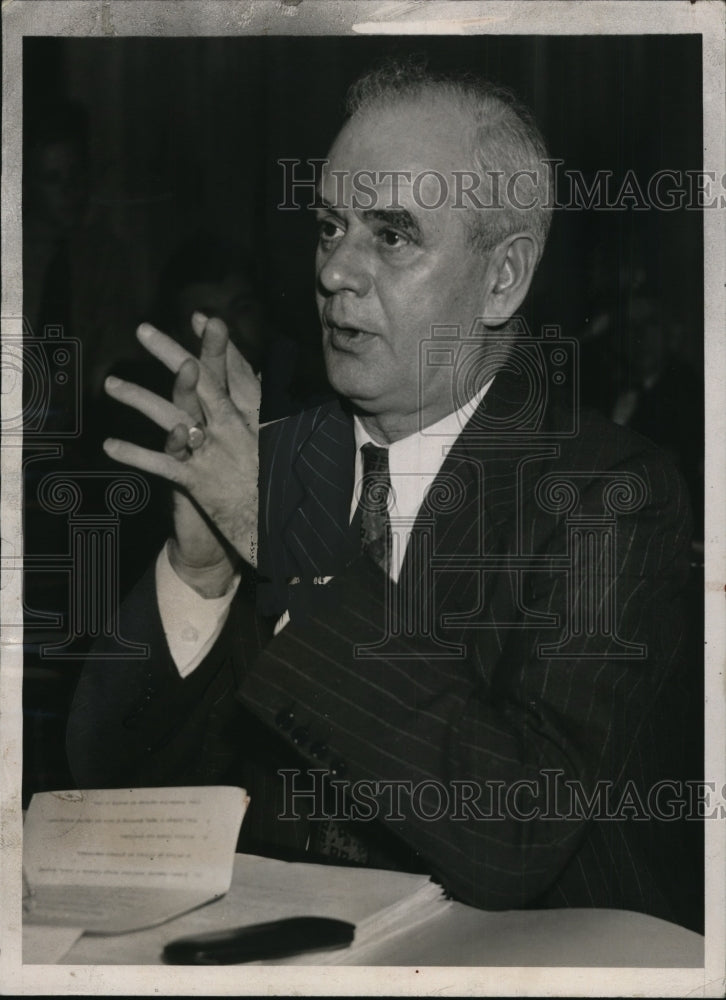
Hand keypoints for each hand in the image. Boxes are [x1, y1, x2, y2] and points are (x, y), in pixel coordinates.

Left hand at [103, 317, 259, 590]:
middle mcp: (233, 429)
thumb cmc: (275, 486)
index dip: (218, 346)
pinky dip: (136, 454)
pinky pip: (161, 464)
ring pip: (173, 417)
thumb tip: (261, 385)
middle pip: (200, 382)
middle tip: (144, 330)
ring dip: (140, 398)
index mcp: (254, 418)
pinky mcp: (198, 482)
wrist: (277, 531)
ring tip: (111, 384)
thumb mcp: (276, 445)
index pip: (235, 372)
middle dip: (171, 353)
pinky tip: (110, 445)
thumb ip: (263, 414)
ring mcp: (214, 454)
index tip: (203, 318)